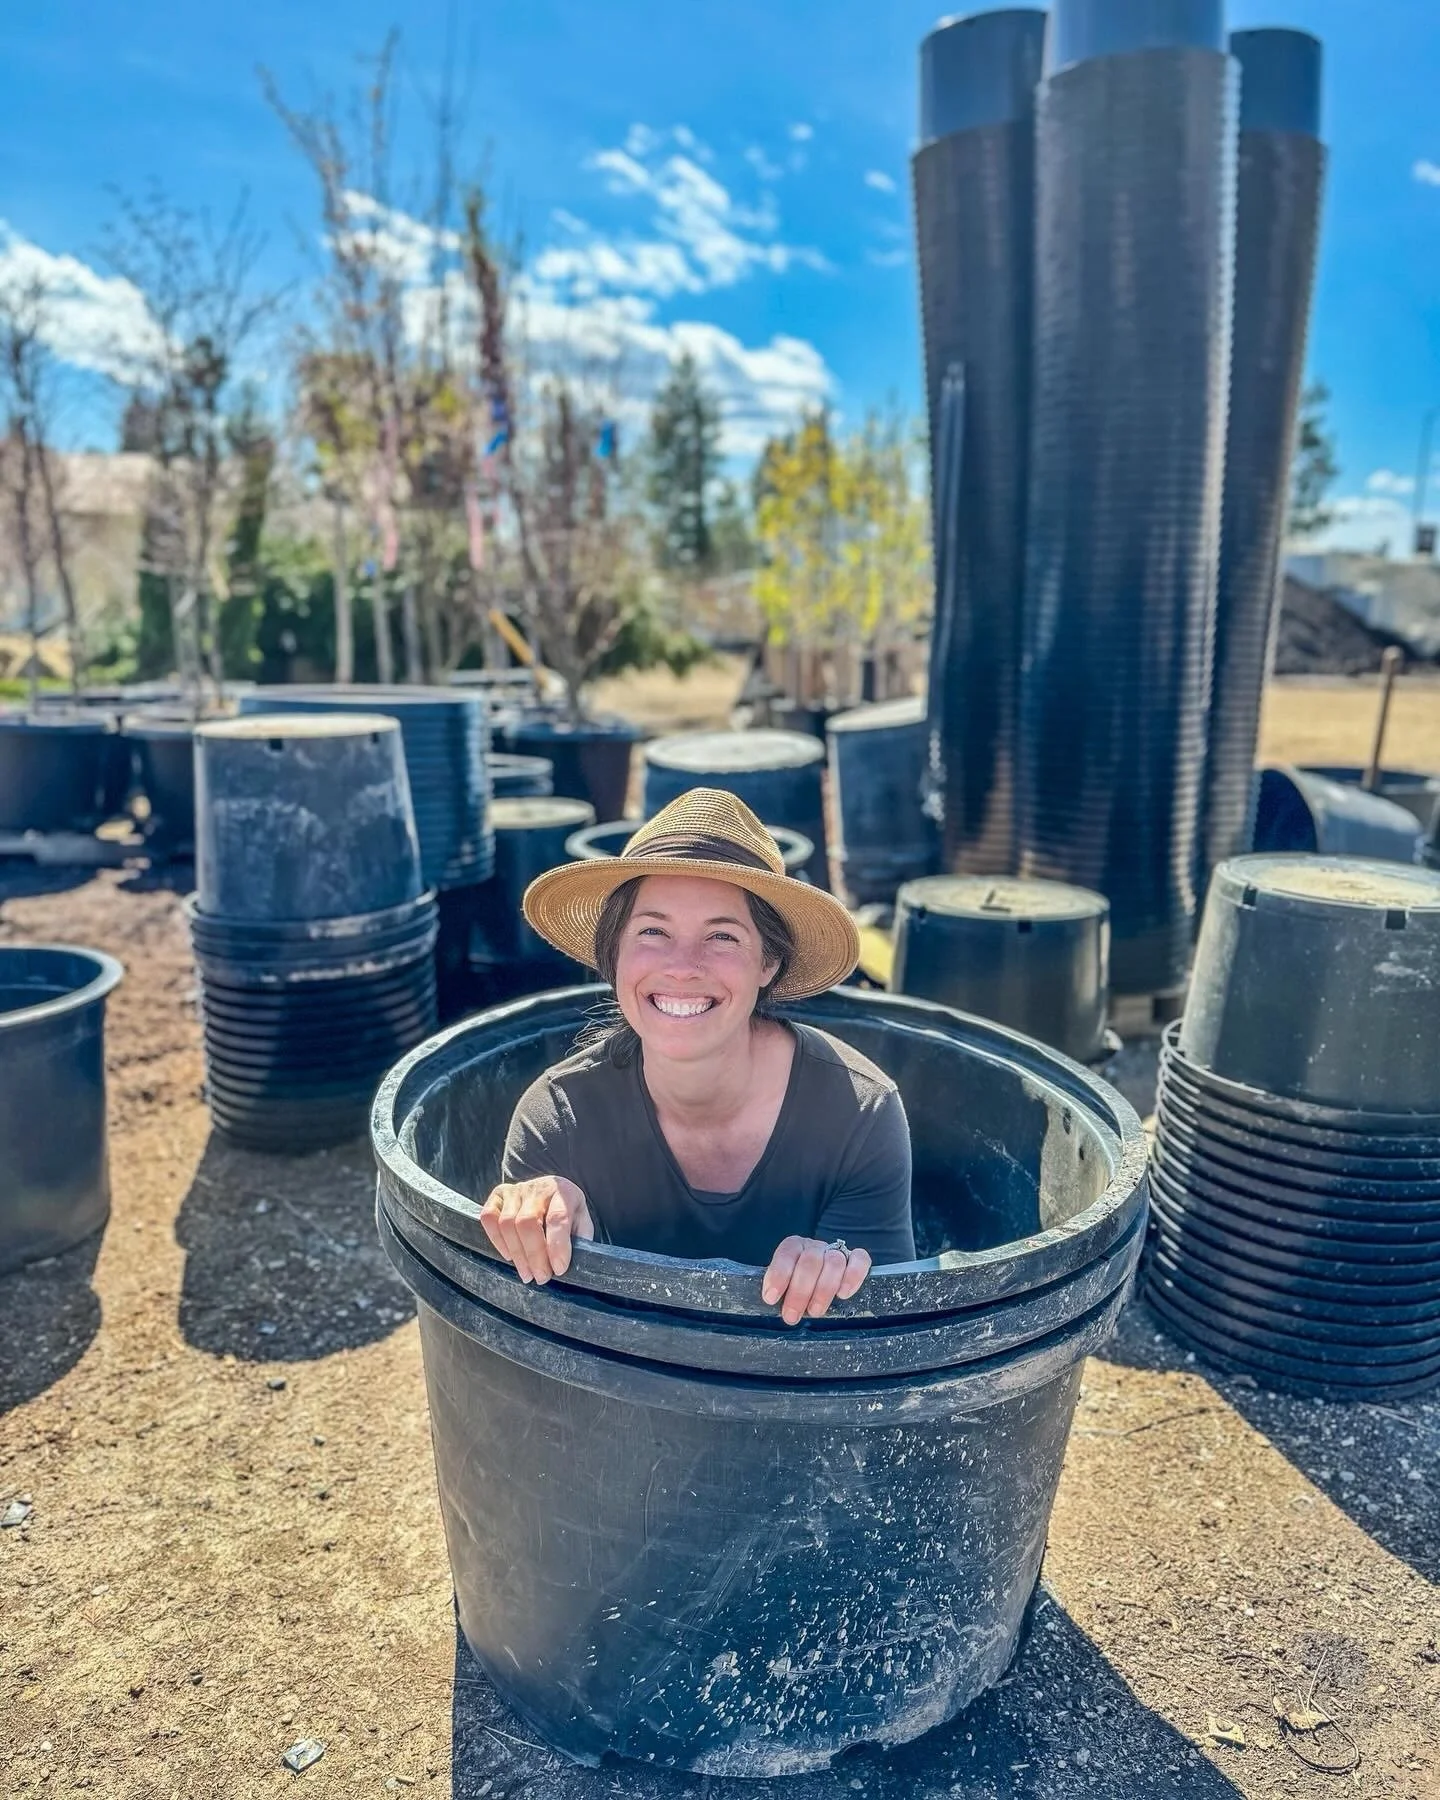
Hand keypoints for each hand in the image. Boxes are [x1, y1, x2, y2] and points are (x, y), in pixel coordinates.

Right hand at [479, 1176, 593, 1283]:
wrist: (552, 1190)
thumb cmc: (568, 1212)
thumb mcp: (582, 1222)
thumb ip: (579, 1239)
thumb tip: (565, 1264)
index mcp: (563, 1192)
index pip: (558, 1218)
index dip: (557, 1246)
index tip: (558, 1269)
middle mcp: (538, 1188)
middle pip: (528, 1222)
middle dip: (534, 1255)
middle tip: (541, 1277)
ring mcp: (515, 1190)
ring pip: (507, 1223)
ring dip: (517, 1254)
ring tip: (527, 1274)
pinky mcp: (498, 1195)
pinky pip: (489, 1218)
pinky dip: (496, 1240)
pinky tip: (508, 1255)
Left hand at [761, 1236, 871, 1325]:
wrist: (817, 1281)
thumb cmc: (796, 1288)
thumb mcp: (782, 1287)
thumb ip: (778, 1289)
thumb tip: (771, 1301)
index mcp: (794, 1247)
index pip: (786, 1253)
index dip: (778, 1275)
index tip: (771, 1298)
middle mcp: (815, 1247)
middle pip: (810, 1262)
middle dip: (800, 1292)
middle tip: (791, 1316)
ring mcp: (836, 1252)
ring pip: (834, 1263)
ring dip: (824, 1290)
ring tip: (815, 1312)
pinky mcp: (856, 1259)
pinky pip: (860, 1260)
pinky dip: (853, 1277)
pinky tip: (843, 1294)